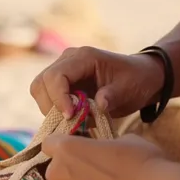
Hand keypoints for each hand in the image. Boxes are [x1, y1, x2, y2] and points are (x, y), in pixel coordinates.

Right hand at [30, 46, 163, 118]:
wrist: (139, 77)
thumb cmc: (136, 80)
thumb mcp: (129, 89)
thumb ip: (113, 96)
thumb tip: (98, 105)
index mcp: (84, 57)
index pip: (56, 76)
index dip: (59, 98)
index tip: (71, 116)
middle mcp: (68, 60)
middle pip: (41, 83)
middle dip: (51, 106)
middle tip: (71, 122)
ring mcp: (63, 71)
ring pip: (40, 92)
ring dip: (52, 111)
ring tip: (75, 121)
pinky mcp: (63, 85)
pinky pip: (48, 99)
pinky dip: (56, 113)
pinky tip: (74, 120)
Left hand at [42, 133, 165, 179]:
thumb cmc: (141, 162)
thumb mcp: (123, 141)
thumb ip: (102, 146)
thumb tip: (103, 153)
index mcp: (66, 149)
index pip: (50, 144)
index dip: (64, 147)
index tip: (78, 151)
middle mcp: (57, 175)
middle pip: (54, 172)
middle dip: (69, 172)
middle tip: (94, 175)